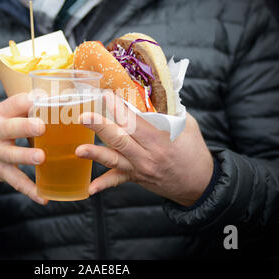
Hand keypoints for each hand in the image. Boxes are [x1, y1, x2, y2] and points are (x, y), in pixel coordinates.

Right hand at [0, 93, 47, 204]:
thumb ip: (22, 109)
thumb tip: (53, 99)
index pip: (14, 103)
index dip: (29, 101)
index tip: (46, 99)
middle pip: (10, 127)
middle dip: (25, 127)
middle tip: (41, 127)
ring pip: (12, 155)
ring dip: (26, 156)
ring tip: (41, 158)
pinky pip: (15, 181)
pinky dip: (29, 190)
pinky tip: (43, 197)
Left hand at [75, 91, 212, 206]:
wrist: (200, 184)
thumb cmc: (194, 151)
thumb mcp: (188, 125)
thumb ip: (169, 110)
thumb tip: (151, 90)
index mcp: (161, 140)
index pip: (136, 122)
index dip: (119, 109)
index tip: (106, 94)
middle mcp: (148, 156)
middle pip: (120, 139)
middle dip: (101, 127)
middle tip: (84, 116)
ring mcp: (140, 168)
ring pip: (114, 159)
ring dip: (95, 154)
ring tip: (79, 149)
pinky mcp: (135, 177)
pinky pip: (118, 180)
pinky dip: (103, 184)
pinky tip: (90, 188)